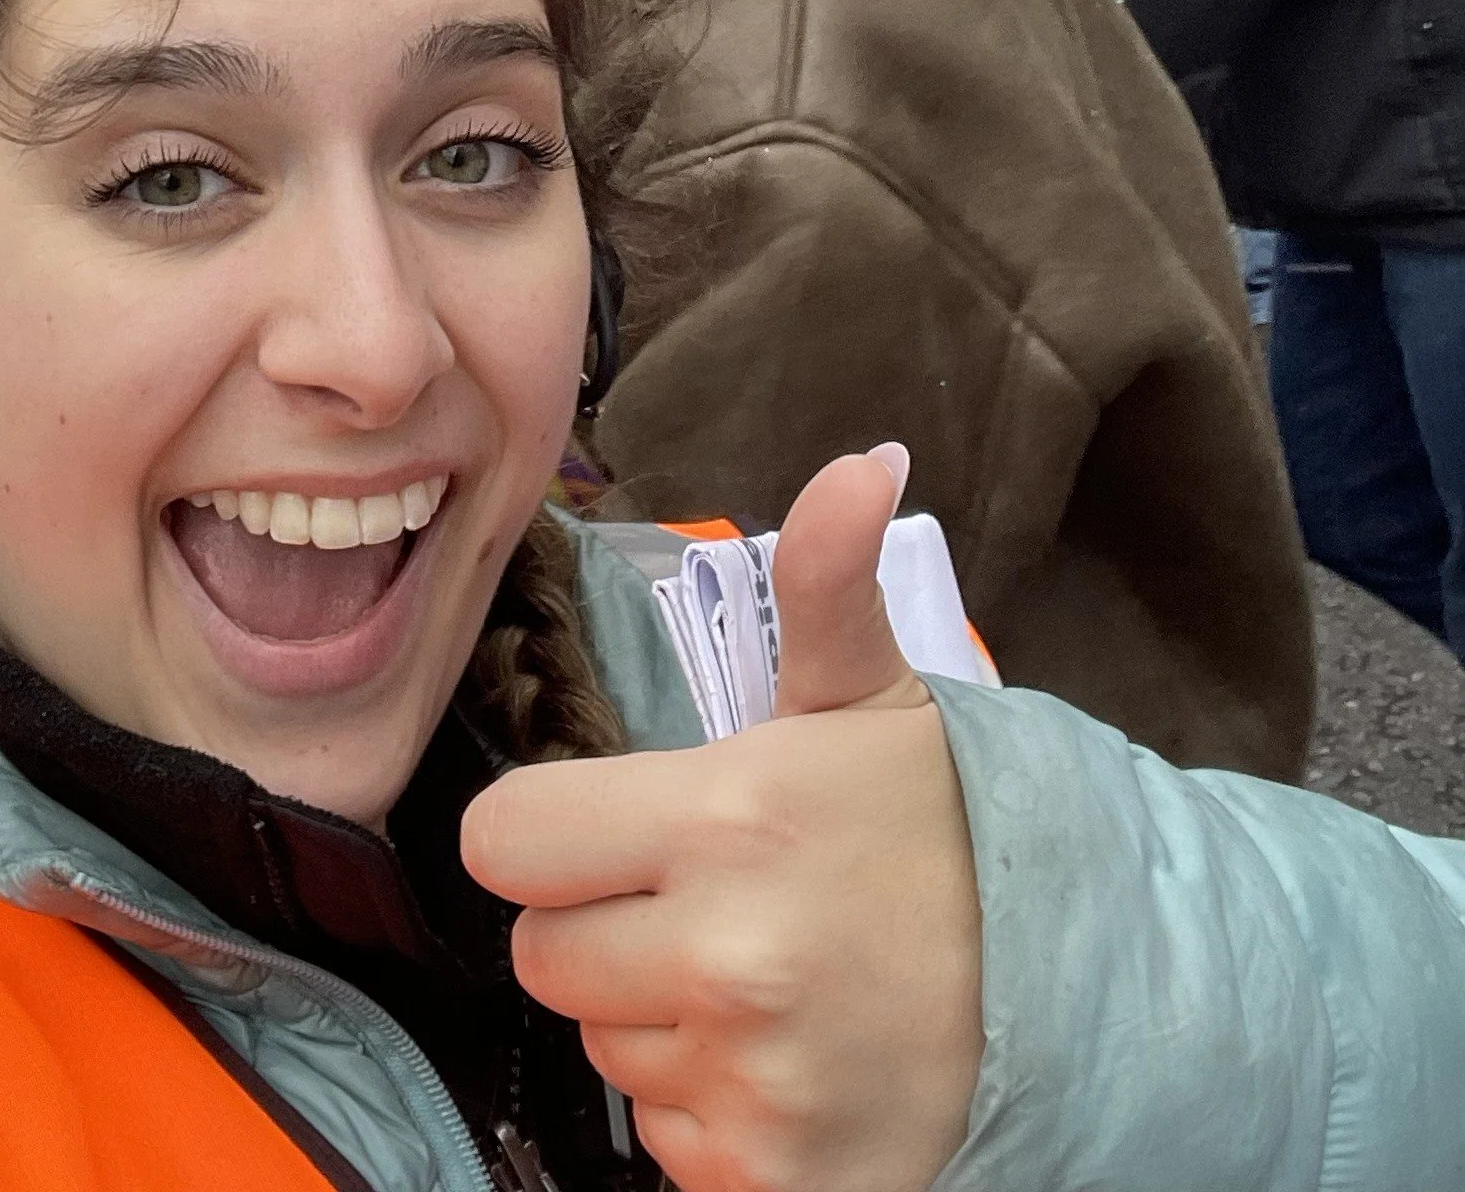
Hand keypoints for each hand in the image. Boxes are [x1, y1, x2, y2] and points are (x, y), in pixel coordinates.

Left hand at [462, 449, 982, 1191]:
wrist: (1082, 999)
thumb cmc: (947, 836)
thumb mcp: (875, 700)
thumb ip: (826, 583)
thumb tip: (857, 465)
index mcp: (725, 819)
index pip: (505, 842)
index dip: (545, 834)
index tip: (608, 830)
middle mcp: (724, 956)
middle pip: (543, 955)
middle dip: (599, 927)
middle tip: (702, 902)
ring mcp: (749, 1082)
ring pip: (607, 1049)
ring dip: (660, 1019)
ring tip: (762, 977)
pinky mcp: (771, 1177)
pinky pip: (668, 1144)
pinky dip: (712, 1112)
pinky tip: (786, 1060)